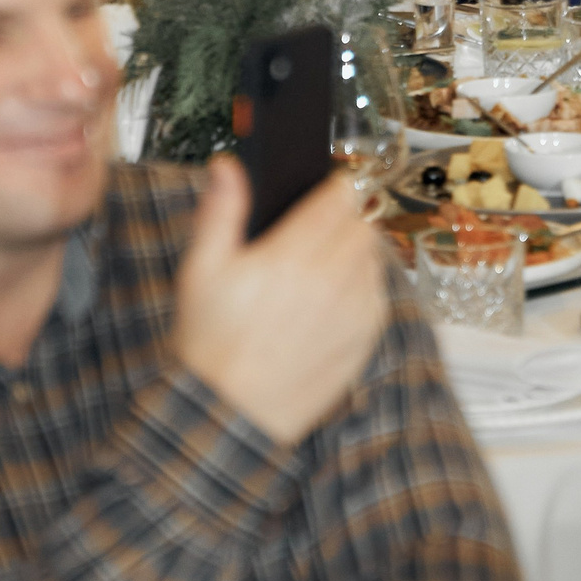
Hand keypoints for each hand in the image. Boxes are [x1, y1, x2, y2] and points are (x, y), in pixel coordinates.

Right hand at [174, 156, 387, 445]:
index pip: (340, 196)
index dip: (334, 185)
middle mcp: (332, 281)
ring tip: (321, 264)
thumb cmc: (210, 342)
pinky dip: (363, 287)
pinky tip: (331, 298)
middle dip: (344, 217)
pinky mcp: (364, 339)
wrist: (230, 414)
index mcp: (292, 256)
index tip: (322, 189)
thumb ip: (220, 211)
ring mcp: (354, 312)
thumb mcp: (201, 270)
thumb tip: (228, 166)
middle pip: (363, 222)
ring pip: (375, 257)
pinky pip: (379, 294)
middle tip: (314, 230)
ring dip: (355, 251)